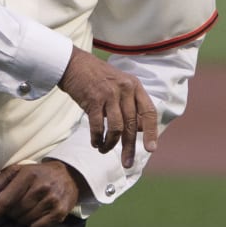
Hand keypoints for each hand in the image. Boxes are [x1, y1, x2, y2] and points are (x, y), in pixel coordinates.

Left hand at [0, 161, 86, 226]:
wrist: (68, 175)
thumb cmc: (37, 174)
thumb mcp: (16, 172)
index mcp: (28, 175)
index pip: (7, 198)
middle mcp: (42, 187)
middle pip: (15, 211)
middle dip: (10, 213)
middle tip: (14, 206)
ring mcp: (52, 200)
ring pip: (25, 220)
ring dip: (21, 219)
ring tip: (26, 209)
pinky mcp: (60, 212)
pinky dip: (32, 225)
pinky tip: (35, 215)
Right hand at [57, 47, 157, 166]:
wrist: (74, 63)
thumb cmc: (97, 78)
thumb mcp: (120, 85)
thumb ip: (131, 105)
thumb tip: (141, 129)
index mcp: (135, 86)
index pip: (149, 112)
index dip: (151, 132)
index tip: (151, 149)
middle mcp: (125, 89)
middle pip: (132, 125)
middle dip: (129, 147)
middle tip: (127, 163)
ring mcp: (109, 93)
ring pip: (116, 128)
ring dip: (110, 144)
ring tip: (104, 150)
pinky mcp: (93, 99)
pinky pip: (98, 126)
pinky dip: (97, 138)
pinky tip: (95, 143)